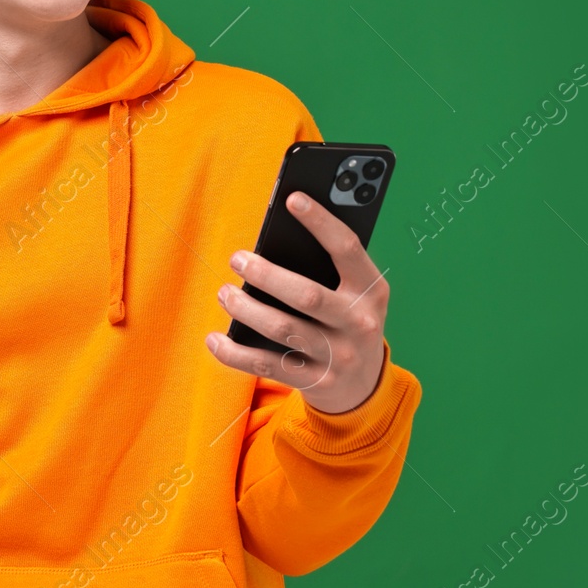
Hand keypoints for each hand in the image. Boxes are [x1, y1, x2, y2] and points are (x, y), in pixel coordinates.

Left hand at [205, 191, 388, 413]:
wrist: (363, 388)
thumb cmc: (347, 321)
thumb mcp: (355, 294)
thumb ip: (329, 267)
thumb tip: (276, 238)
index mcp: (372, 290)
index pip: (347, 249)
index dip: (321, 221)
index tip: (293, 199)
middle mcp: (359, 323)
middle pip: (307, 295)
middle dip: (266, 274)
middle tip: (237, 258)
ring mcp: (339, 357)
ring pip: (283, 329)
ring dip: (245, 309)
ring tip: (225, 293)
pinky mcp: (317, 382)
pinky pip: (268, 365)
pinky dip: (235, 353)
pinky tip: (215, 340)